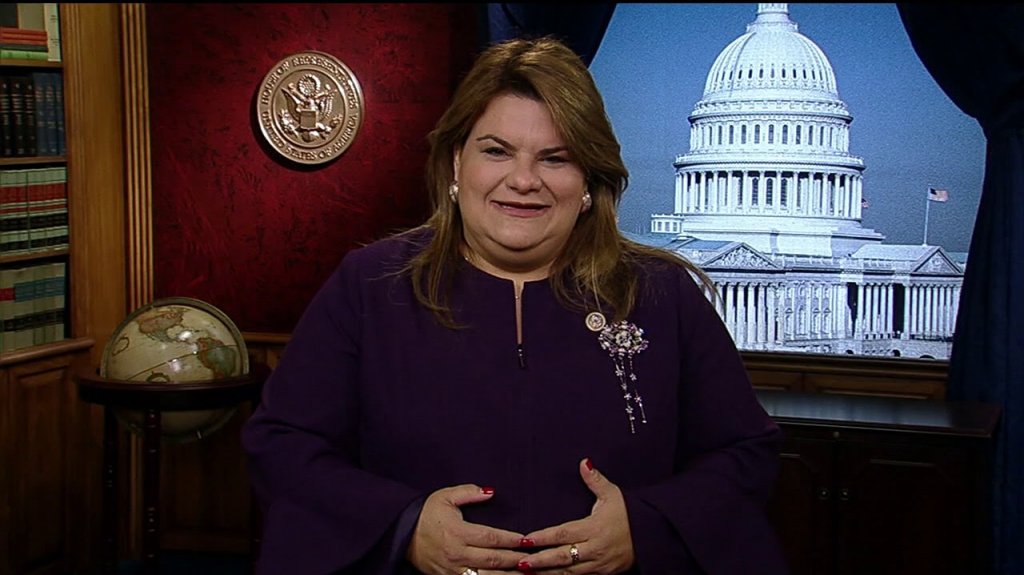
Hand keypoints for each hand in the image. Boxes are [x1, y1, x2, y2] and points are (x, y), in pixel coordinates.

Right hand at [407, 484, 529, 574]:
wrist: (400, 533)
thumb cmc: (425, 513)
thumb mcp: (445, 497)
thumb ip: (468, 492)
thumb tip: (490, 492)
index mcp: (458, 533)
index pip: (491, 538)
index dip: (510, 539)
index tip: (526, 540)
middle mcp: (457, 554)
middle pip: (493, 560)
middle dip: (515, 560)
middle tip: (533, 559)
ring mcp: (452, 570)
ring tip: (526, 574)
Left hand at [516, 459, 634, 573]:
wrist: (653, 536)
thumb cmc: (629, 514)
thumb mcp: (613, 494)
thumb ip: (595, 480)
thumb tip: (584, 462)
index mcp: (594, 528)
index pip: (564, 534)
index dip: (544, 537)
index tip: (526, 538)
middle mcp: (595, 548)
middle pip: (563, 557)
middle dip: (540, 561)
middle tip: (520, 562)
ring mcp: (598, 564)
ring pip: (569, 572)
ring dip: (547, 573)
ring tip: (527, 573)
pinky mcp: (602, 573)